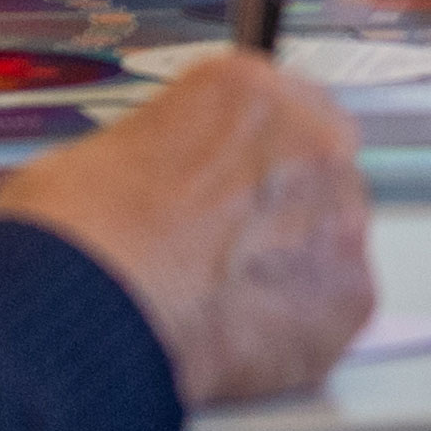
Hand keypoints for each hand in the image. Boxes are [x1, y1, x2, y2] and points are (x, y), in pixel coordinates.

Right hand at [0, 53, 376, 406]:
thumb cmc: (80, 234)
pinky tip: (244, 340)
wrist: (94, 306)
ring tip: (225, 304)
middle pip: (316, 170)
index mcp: (248, 90)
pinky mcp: (349, 292)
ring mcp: (340, 216)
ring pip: (331, 240)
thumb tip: (148, 189)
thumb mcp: (100, 154)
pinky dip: (299, 329)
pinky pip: (334, 311)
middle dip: (279, 209)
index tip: (230, 191)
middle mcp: (310, 140)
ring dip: (290, 267)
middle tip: (227, 252)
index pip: (280, 109)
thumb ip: (162, 157)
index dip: (250, 159)